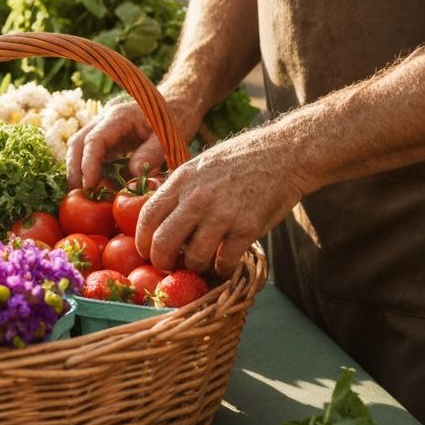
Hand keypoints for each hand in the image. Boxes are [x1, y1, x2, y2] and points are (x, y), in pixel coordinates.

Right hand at [66, 100, 166, 189]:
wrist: (176, 108)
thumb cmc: (173, 121)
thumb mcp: (166, 138)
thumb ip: (150, 155)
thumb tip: (130, 177)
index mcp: (119, 117)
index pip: (94, 140)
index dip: (88, 164)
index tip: (89, 187)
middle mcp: (104, 121)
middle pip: (78, 143)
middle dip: (75, 170)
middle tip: (78, 195)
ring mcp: (102, 129)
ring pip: (79, 148)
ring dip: (77, 171)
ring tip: (83, 195)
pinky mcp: (106, 140)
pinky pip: (90, 154)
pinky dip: (87, 170)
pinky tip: (94, 188)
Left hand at [135, 134, 304, 277]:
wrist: (282, 155)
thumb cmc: (238, 160)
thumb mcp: (199, 165)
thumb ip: (179, 189)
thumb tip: (159, 214)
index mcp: (181, 181)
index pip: (147, 216)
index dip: (142, 240)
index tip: (146, 251)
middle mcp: (196, 198)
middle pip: (163, 242)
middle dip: (161, 262)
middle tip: (168, 267)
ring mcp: (221, 214)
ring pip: (195, 258)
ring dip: (196, 267)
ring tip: (202, 264)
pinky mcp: (246, 228)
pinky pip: (225, 262)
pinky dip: (222, 270)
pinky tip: (225, 264)